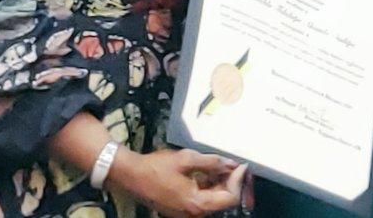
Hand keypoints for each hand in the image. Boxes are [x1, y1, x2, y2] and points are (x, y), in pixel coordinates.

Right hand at [108, 147, 246, 217]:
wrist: (131, 176)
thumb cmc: (156, 167)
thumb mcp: (187, 159)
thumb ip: (212, 162)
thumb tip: (232, 164)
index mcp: (196, 204)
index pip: (229, 197)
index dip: (238, 180)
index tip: (241, 165)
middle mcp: (193, 213)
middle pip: (222, 200)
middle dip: (230, 181)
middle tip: (233, 163)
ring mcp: (186, 213)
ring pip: (211, 200)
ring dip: (219, 183)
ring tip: (220, 165)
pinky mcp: (180, 209)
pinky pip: (200, 200)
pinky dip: (207, 186)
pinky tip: (207, 172)